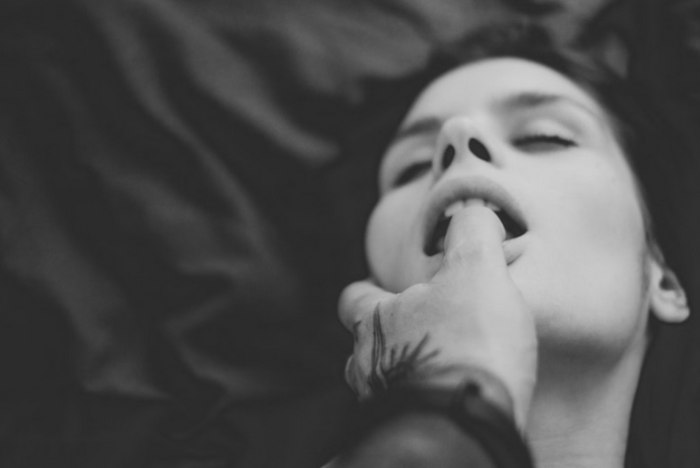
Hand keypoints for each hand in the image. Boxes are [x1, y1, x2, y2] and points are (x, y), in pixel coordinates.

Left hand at [340, 202, 536, 427]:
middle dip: (384, 339)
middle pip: (362, 348)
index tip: (383, 287)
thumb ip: (472, 236)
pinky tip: (445, 401)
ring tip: (432, 370)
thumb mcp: (477, 273)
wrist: (466, 425)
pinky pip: (404, 413)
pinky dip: (418, 404)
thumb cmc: (467, 344)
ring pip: (380, 383)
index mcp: (377, 320)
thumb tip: (472, 212)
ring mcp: (382, 403)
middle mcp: (369, 363)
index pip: (354, 298)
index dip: (367, 290)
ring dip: (400, 374)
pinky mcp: (404, 431)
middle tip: (417, 334)